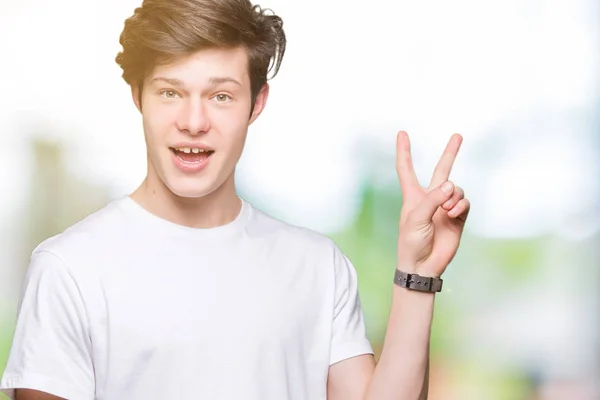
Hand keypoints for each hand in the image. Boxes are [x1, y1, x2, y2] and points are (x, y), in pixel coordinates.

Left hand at [395, 131, 469, 277]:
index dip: (404, 151)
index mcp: (412, 195)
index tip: (402, 133)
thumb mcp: (416, 218)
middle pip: (442, 170)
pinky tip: (454, 212)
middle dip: (450, 153)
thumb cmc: (411, 242)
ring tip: (446, 210)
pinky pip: (464, 202)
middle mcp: (430, 198)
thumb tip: (452, 185)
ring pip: (456, 189)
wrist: (423, 266)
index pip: (406, 168)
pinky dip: (461, 205)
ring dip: (453, 196)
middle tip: (458, 135)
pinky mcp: (458, 218)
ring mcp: (445, 207)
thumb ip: (433, 199)